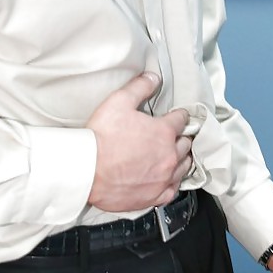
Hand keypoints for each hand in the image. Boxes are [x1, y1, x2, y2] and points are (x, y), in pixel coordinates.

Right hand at [86, 72, 192, 211]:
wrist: (87, 171)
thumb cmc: (101, 137)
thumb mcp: (119, 101)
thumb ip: (139, 87)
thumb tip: (154, 77)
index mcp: (164, 131)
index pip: (181, 119)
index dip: (178, 115)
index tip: (176, 116)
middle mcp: (169, 155)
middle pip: (186, 143)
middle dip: (181, 137)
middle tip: (175, 135)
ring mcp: (163, 178)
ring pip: (184, 167)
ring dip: (181, 159)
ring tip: (176, 155)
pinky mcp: (154, 196)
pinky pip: (173, 190)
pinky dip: (173, 183)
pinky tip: (168, 179)